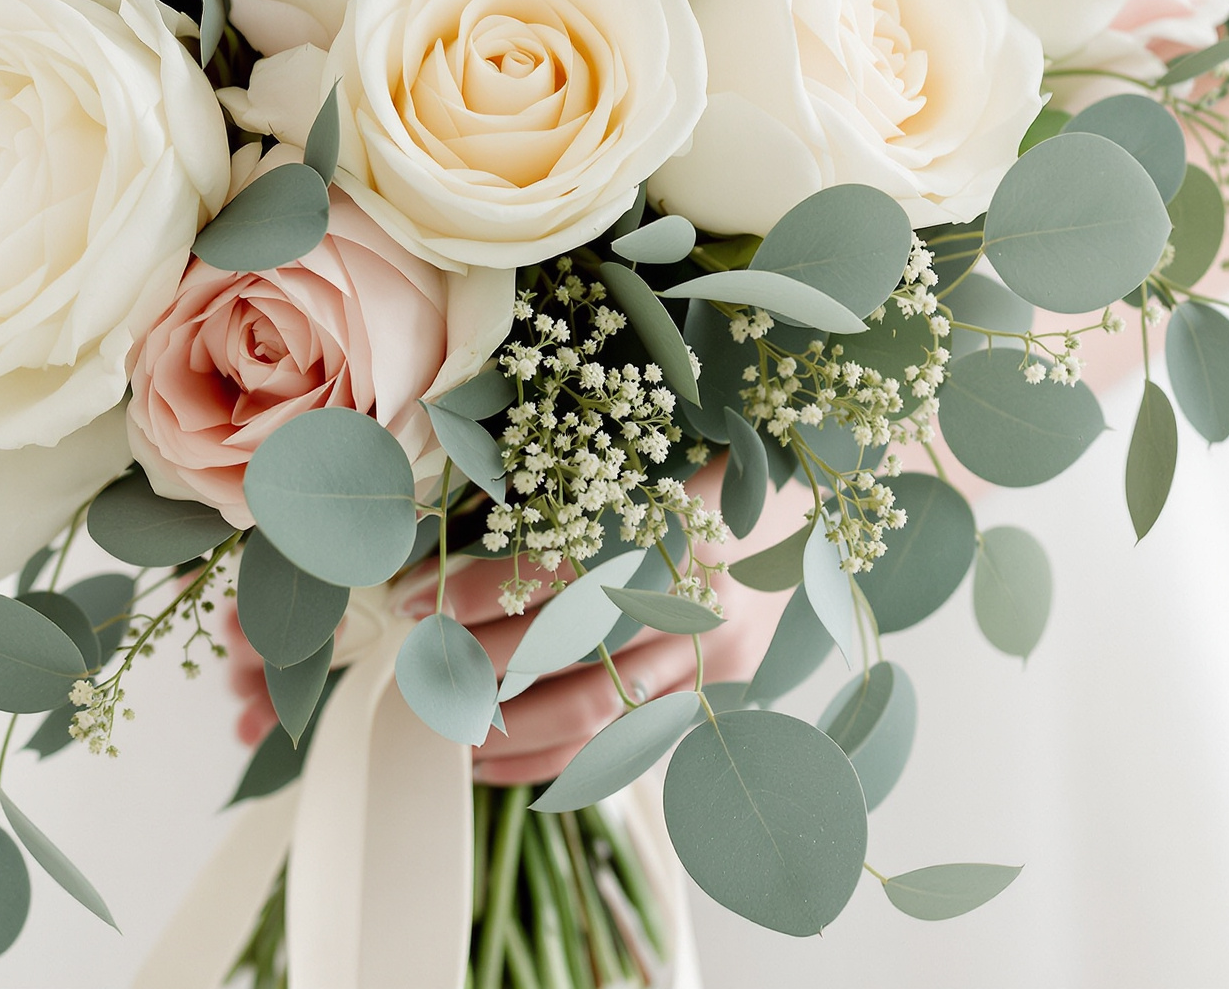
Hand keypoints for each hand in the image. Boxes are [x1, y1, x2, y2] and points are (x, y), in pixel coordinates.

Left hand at [227, 462, 809, 784]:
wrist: (814, 503)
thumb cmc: (711, 468)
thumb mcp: (642, 463)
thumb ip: (566, 500)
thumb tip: (453, 536)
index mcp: (680, 522)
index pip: (559, 568)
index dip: (477, 589)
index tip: (414, 599)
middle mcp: (702, 597)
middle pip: (570, 652)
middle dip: (481, 668)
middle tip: (416, 668)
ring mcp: (715, 653)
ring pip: (597, 711)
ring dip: (508, 728)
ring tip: (444, 727)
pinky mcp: (718, 688)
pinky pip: (624, 743)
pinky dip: (555, 762)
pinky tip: (498, 765)